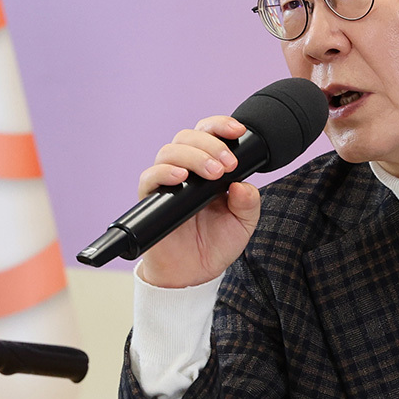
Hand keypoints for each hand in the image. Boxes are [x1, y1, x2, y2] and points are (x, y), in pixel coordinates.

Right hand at [136, 115, 260, 287]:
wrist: (195, 273)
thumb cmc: (217, 243)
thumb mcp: (244, 222)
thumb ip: (249, 202)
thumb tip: (242, 184)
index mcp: (209, 168)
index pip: (209, 133)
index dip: (221, 125)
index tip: (238, 131)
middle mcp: (186, 170)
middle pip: (188, 136)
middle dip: (210, 144)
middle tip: (227, 165)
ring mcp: (167, 183)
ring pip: (169, 151)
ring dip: (193, 156)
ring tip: (213, 174)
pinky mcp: (151, 199)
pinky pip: (150, 177)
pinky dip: (165, 172)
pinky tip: (181, 178)